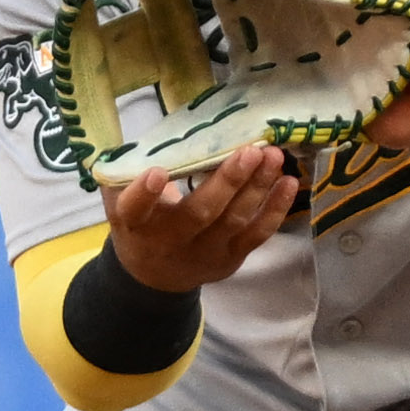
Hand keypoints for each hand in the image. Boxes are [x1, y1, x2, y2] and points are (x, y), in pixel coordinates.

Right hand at [103, 141, 293, 290]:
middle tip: (249, 151)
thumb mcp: (121, 200)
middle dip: (227, 182)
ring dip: (258, 187)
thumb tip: (153, 132)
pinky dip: (275, 209)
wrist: (154, 277)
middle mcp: (171, 241)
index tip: (157, 172)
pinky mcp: (231, 257)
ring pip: (235, 220)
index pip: (135, 209)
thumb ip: (128, 172)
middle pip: (201, 214)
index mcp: (136, 223)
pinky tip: (288, 182)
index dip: (144, 193)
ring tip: (273, 156)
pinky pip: (257, 234)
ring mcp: (205, 252)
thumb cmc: (141, 223)